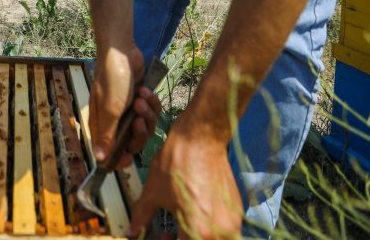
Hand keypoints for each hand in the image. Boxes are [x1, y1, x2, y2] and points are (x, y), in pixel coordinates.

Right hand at [90, 44, 159, 167]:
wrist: (122, 52)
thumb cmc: (112, 80)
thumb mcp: (111, 109)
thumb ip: (107, 136)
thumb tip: (99, 160)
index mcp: (101, 126)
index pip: (109, 154)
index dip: (119, 160)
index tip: (130, 158)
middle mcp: (113, 121)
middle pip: (132, 142)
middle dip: (139, 132)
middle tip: (138, 118)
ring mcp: (127, 111)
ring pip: (145, 127)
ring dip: (146, 114)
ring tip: (141, 98)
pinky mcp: (140, 101)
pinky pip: (151, 112)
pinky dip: (151, 103)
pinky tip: (145, 90)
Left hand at [129, 120, 242, 238]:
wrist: (200, 139)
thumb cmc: (175, 163)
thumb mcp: (152, 193)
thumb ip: (142, 218)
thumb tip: (132, 231)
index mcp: (197, 230)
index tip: (162, 237)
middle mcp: (219, 231)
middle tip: (168, 234)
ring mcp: (232, 221)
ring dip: (197, 239)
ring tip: (182, 225)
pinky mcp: (237, 210)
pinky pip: (225, 231)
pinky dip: (209, 230)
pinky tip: (195, 215)